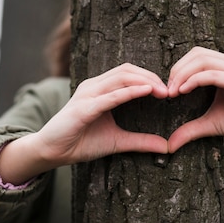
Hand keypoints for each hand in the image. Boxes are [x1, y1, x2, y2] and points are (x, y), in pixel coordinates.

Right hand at [0, 64, 168, 183]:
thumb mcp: (118, 141)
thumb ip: (141, 141)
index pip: (129, 74)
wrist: (52, 152)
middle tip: (171, 90)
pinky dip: (129, 92)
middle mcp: (94, 87)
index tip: (170, 91)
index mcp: (102, 90)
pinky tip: (146, 92)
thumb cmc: (81, 142)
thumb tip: (166, 147)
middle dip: (151, 77)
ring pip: (120, 78)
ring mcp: (87, 95)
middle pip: (127, 70)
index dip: (150, 78)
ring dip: (144, 81)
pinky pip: (110, 96)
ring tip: (162, 90)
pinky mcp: (83, 107)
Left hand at [166, 47, 223, 160]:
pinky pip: (214, 74)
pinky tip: (183, 91)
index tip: (166, 90)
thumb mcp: (212, 124)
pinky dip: (195, 80)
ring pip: (203, 60)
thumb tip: (169, 145)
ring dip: (183, 74)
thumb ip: (191, 130)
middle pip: (196, 53)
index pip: (196, 56)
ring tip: (173, 91)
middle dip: (177, 70)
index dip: (178, 69)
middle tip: (166, 90)